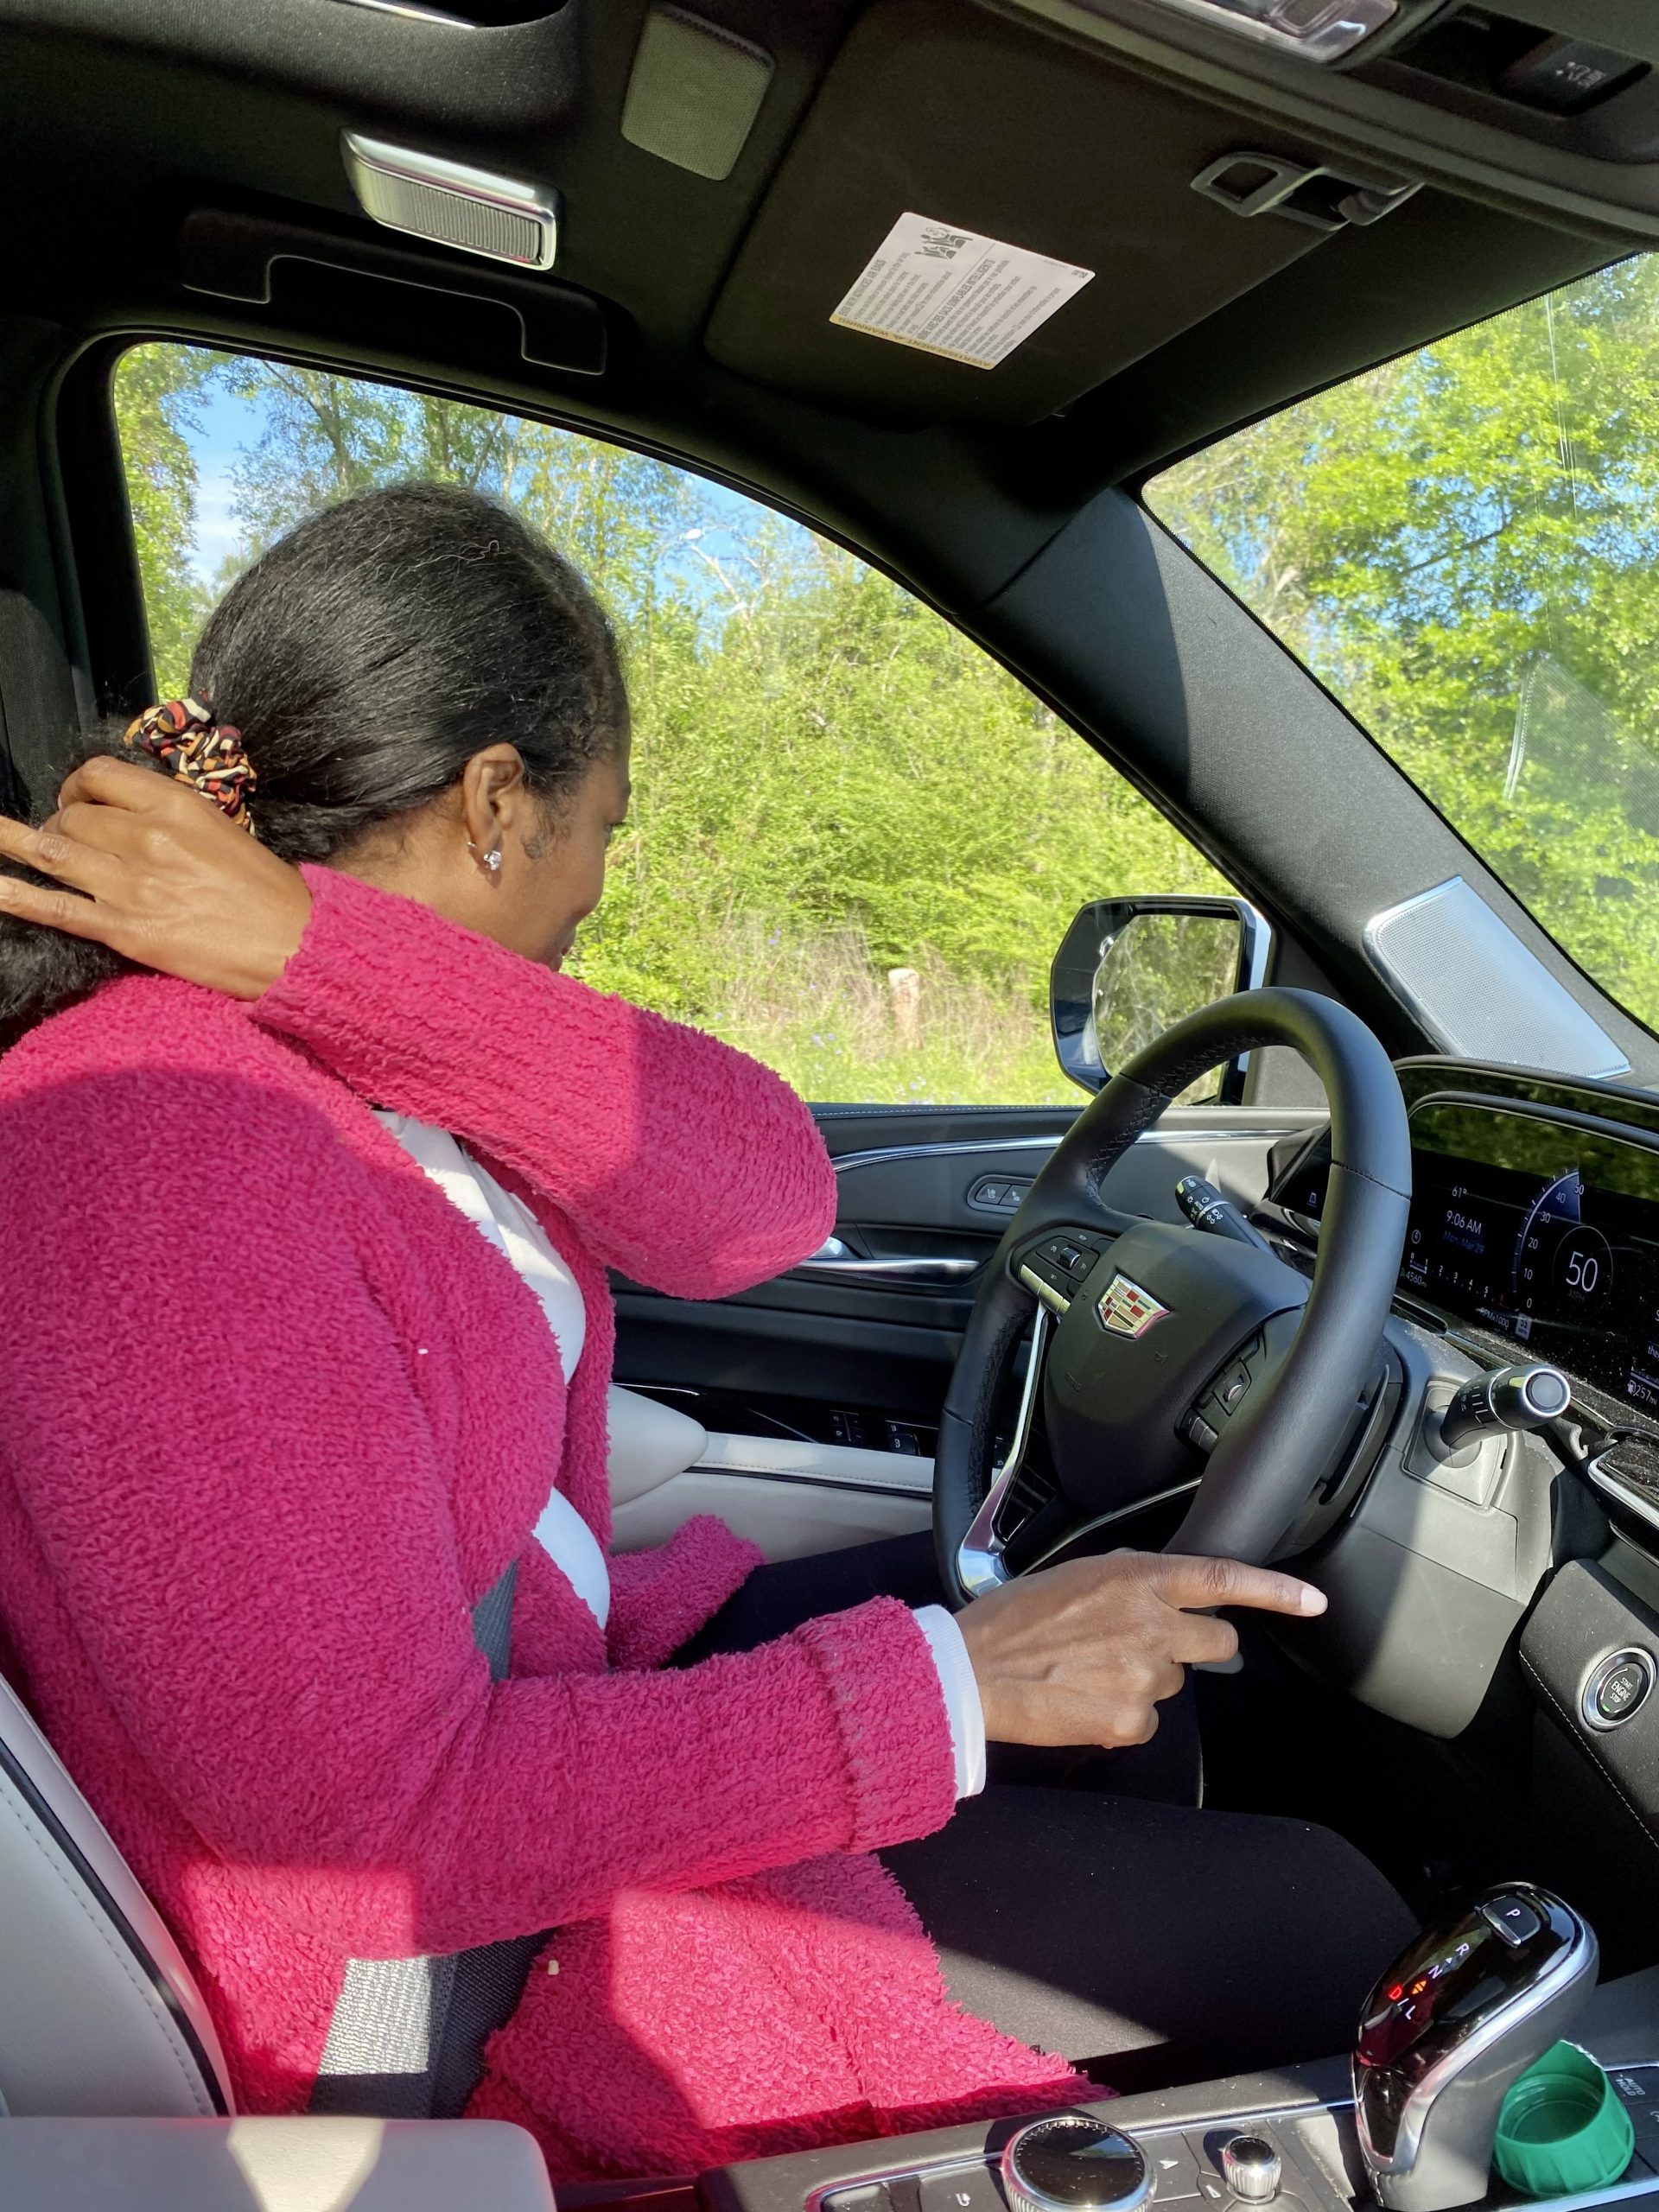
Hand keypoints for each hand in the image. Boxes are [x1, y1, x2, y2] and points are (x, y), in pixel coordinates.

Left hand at [0, 756, 310, 998]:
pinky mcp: (125, 929)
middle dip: (60, 823)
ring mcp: (131, 883)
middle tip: (67, 840)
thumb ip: (174, 818)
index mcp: (177, 806)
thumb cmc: (270, 893)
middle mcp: (147, 837)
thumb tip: (130, 818)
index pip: (100, 775)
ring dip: (22, 846)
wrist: (295, 947)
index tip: (78, 798)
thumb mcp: (225, 831)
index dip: (78, 784)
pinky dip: (12, 895)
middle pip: (72, 815)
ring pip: (53, 851)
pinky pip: (54, 907)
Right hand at [956, 1549, 1326, 1749]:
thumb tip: (1157, 1598)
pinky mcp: (1133, 1721)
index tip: (1313, 1602)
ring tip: (1089, 1673)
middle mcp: (1152, 1623)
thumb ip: (1129, 1584)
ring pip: (1174, 1683)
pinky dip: (1124, 1717)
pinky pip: (1148, 1723)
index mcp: (1137, 1578)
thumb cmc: (1012, 1619)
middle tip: (1147, 1648)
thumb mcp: (1076, 1576)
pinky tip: (1084, 1702)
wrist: (972, 1670)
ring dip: (1145, 1679)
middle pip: (1215, 1642)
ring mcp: (1146, 1675)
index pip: (1224, 1578)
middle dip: (1195, 1646)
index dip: (1275, 1591)